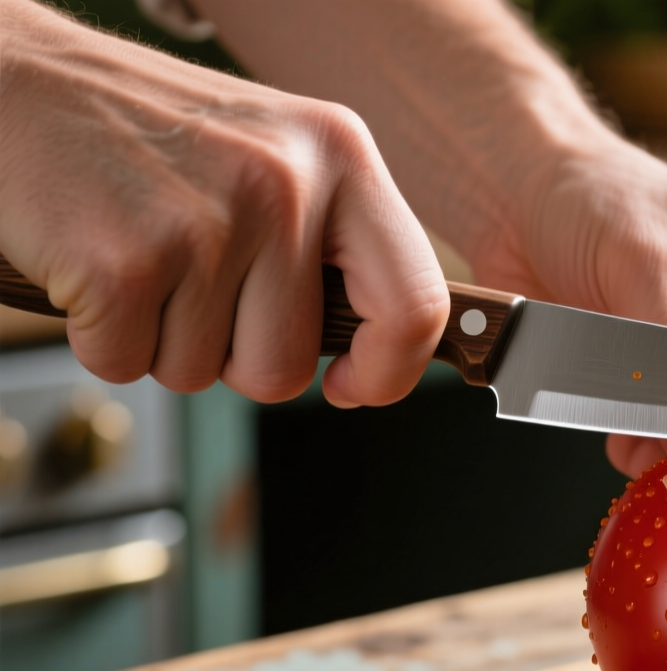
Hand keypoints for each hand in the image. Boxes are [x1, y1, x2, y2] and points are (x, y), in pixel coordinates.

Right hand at [0, 1, 447, 406]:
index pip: (417, 302)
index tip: (354, 384)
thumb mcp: (272, 154)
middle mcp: (285, 184)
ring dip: (161, 339)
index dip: (390, 371)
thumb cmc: (142, 130)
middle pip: (286, 365)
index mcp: (340, 154)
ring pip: (203, 374)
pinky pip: (127, 365)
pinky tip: (93, 264)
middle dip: (233, 357)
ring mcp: (207, 224)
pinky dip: (100, 336)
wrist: (13, 80)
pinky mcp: (125, 264)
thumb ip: (332, 240)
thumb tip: (380, 347)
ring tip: (140, 256)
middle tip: (191, 287)